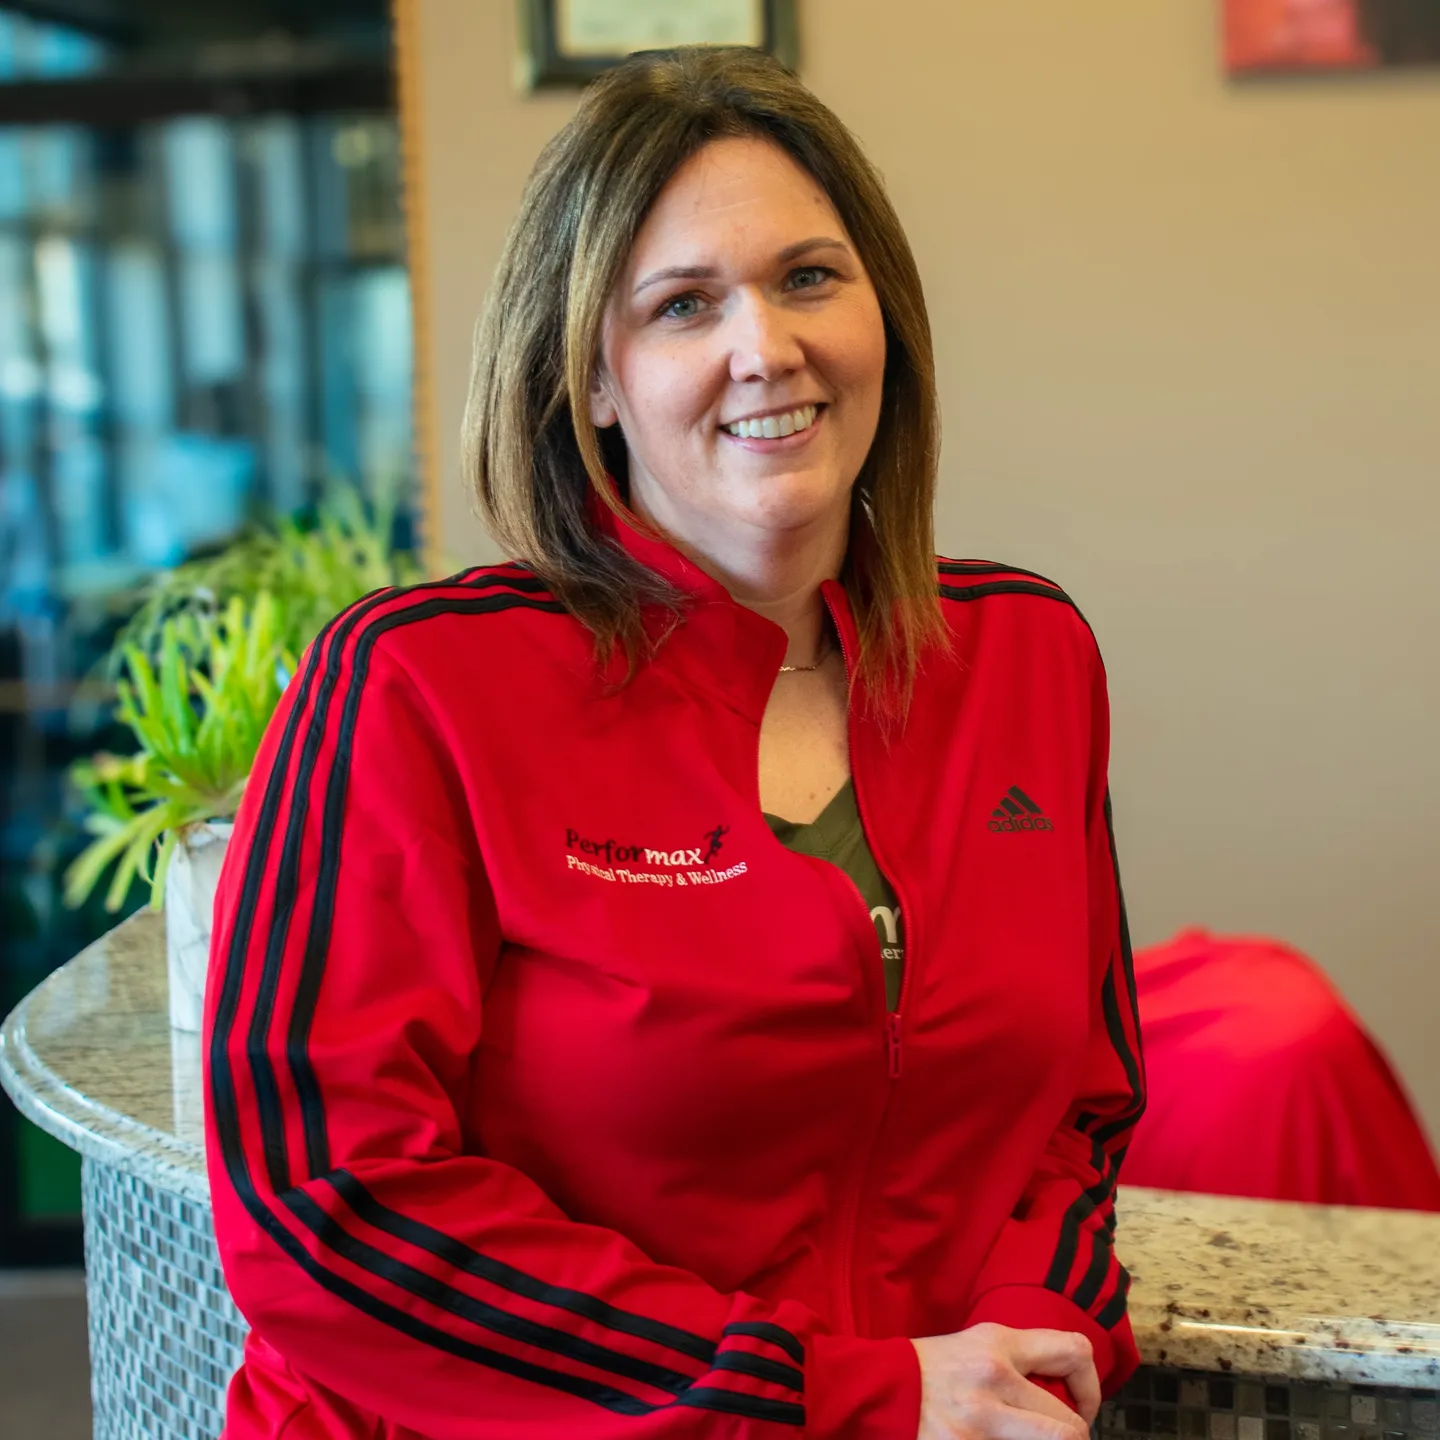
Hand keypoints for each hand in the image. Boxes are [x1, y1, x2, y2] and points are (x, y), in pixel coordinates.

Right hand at [911, 1323, 1100, 1439]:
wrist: (875, 1389)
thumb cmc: (926, 1369)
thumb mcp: (973, 1346)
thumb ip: (1016, 1362)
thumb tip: (1063, 1390)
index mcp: (997, 1344)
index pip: (1073, 1352)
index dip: (1091, 1387)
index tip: (1082, 1406)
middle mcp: (993, 1379)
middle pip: (1069, 1425)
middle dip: (1071, 1438)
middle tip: (1062, 1438)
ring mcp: (980, 1423)